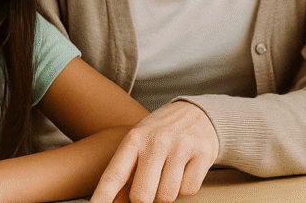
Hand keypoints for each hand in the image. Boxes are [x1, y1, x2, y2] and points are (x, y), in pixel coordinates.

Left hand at [90, 101, 219, 202]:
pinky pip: (188, 190)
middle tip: (150, 186)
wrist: (199, 111)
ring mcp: (180, 147)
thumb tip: (113, 202)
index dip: (103, 196)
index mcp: (135, 139)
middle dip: (144, 199)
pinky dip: (185, 188)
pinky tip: (184, 171)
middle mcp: (157, 141)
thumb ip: (125, 173)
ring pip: (166, 196)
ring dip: (166, 193)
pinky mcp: (202, 154)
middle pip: (141, 195)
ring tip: (168, 174)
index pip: (114, 175)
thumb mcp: (139, 143)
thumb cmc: (163, 131)